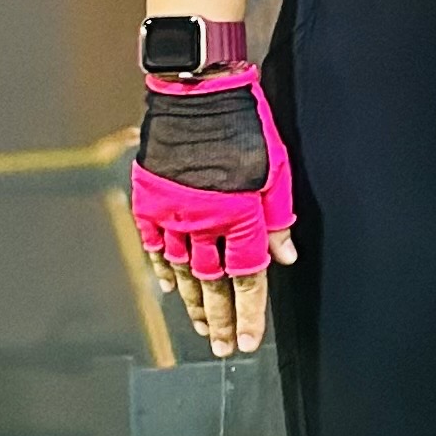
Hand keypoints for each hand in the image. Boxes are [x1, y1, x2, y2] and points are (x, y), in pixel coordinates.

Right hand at [131, 64, 297, 361]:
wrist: (197, 88)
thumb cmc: (243, 122)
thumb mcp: (274, 167)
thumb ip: (278, 217)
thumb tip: (285, 257)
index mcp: (239, 214)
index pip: (247, 278)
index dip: (250, 314)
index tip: (249, 341)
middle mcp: (203, 220)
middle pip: (214, 284)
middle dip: (222, 321)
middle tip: (225, 347)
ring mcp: (173, 212)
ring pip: (184, 272)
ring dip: (194, 303)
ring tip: (204, 327)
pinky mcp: (150, 199)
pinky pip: (154, 246)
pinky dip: (163, 270)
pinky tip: (169, 287)